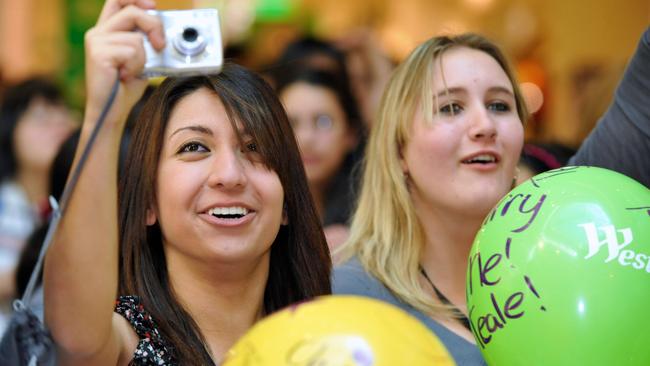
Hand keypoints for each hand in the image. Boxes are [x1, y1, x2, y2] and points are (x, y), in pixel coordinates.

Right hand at [84, 0, 164, 126]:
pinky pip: (132, 51)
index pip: (118, 0)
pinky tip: (125, 76)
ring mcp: (96, 41)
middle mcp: (98, 32)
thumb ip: (147, 42)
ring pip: (136, 37)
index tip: (153, 6)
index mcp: (107, 30)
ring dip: (143, 58)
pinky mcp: (98, 53)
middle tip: (161, 45)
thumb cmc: (126, 87)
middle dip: (154, 25)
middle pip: (132, 11)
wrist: (111, 111)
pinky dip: (136, 66)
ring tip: (132, 71)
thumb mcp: (141, 59)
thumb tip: (166, 32)